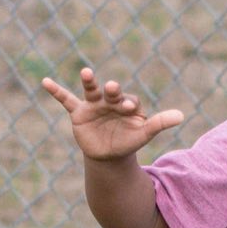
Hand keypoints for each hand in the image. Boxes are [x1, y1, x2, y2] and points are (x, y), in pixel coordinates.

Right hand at [42, 67, 184, 162]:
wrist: (109, 155)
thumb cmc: (128, 142)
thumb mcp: (144, 134)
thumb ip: (160, 123)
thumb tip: (181, 116)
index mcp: (127, 104)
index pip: (129, 100)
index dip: (129, 104)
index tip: (129, 108)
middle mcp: (110, 101)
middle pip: (112, 93)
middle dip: (112, 91)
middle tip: (113, 88)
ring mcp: (94, 105)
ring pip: (91, 90)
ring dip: (89, 81)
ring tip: (86, 72)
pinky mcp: (79, 113)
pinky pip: (66, 100)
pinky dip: (56, 91)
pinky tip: (45, 82)